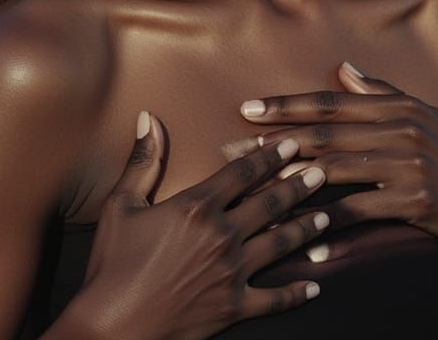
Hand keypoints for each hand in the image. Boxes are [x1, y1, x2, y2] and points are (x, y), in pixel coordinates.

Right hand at [74, 111, 327, 339]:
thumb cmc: (112, 265)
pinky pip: (275, 298)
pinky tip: (313, 286)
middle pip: (270, 202)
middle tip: (321, 171)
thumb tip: (150, 118)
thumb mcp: (120, 205)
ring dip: (305, 227)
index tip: (290, 142)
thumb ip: (143, 161)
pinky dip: (296, 293)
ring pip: (280, 244)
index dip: (268, 155)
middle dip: (298, 184)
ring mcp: (232, 272)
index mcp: (196, 206)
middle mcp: (222, 234)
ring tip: (325, 214)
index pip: (242, 172)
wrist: (112, 326)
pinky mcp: (234, 307)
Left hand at [239, 63, 437, 258]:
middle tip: (233, 145)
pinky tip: (301, 229)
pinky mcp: (414, 200)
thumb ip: (381, 92)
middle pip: (324, 132)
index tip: (248, 107)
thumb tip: (343, 69)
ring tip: (255, 183)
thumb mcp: (423, 117)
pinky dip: (328, 220)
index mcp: (397, 105)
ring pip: (335, 167)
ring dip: (289, 175)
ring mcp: (408, 164)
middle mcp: (400, 128)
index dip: (287, 105)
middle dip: (275, 138)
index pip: (330, 102)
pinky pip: (359, 209)